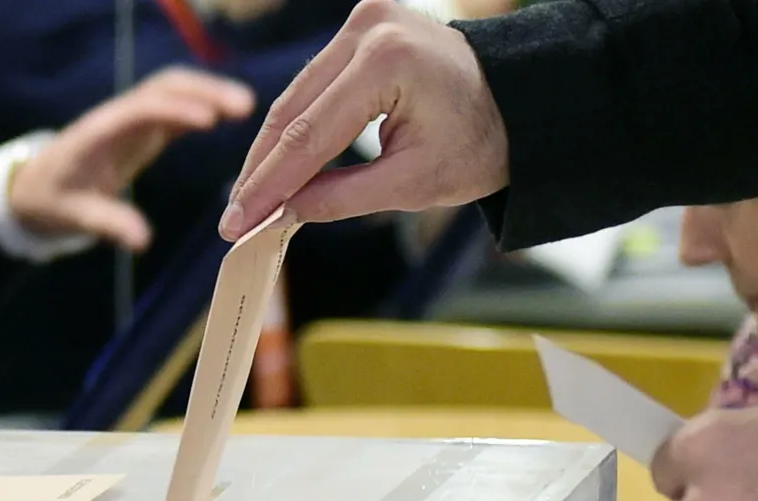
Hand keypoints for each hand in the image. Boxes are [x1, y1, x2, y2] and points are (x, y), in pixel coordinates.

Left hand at [11, 67, 254, 250]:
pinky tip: (232, 113)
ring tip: (246, 106)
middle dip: (203, 90)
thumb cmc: (52, 200)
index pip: (140, 110)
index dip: (174, 110)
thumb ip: (107, 223)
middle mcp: (118, 117)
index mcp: (98, 134)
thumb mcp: (73, 216)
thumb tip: (142, 241)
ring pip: (174, 91)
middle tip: (244, 106)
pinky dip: (204, 104)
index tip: (209, 120)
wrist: (34, 185)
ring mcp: (132, 119)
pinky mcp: (143, 128)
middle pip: (163, 88)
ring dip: (209, 91)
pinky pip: (176, 107)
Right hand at [219, 0, 508, 239]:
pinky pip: (315, 84)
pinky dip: (295, 126)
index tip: (237, 223)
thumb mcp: (412, 184)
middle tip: (234, 216)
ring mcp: (364, 20)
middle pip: (293, 110)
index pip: (309, 134)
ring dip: (272, 150)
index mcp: (388, 62)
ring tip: (249, 198)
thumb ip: (339, 198)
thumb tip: (281, 213)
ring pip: (297, 96)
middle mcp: (369, 28)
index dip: (269, 184)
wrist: (522, 101)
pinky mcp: (363, 26)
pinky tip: (275, 165)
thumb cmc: (481, 142)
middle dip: (261, 169)